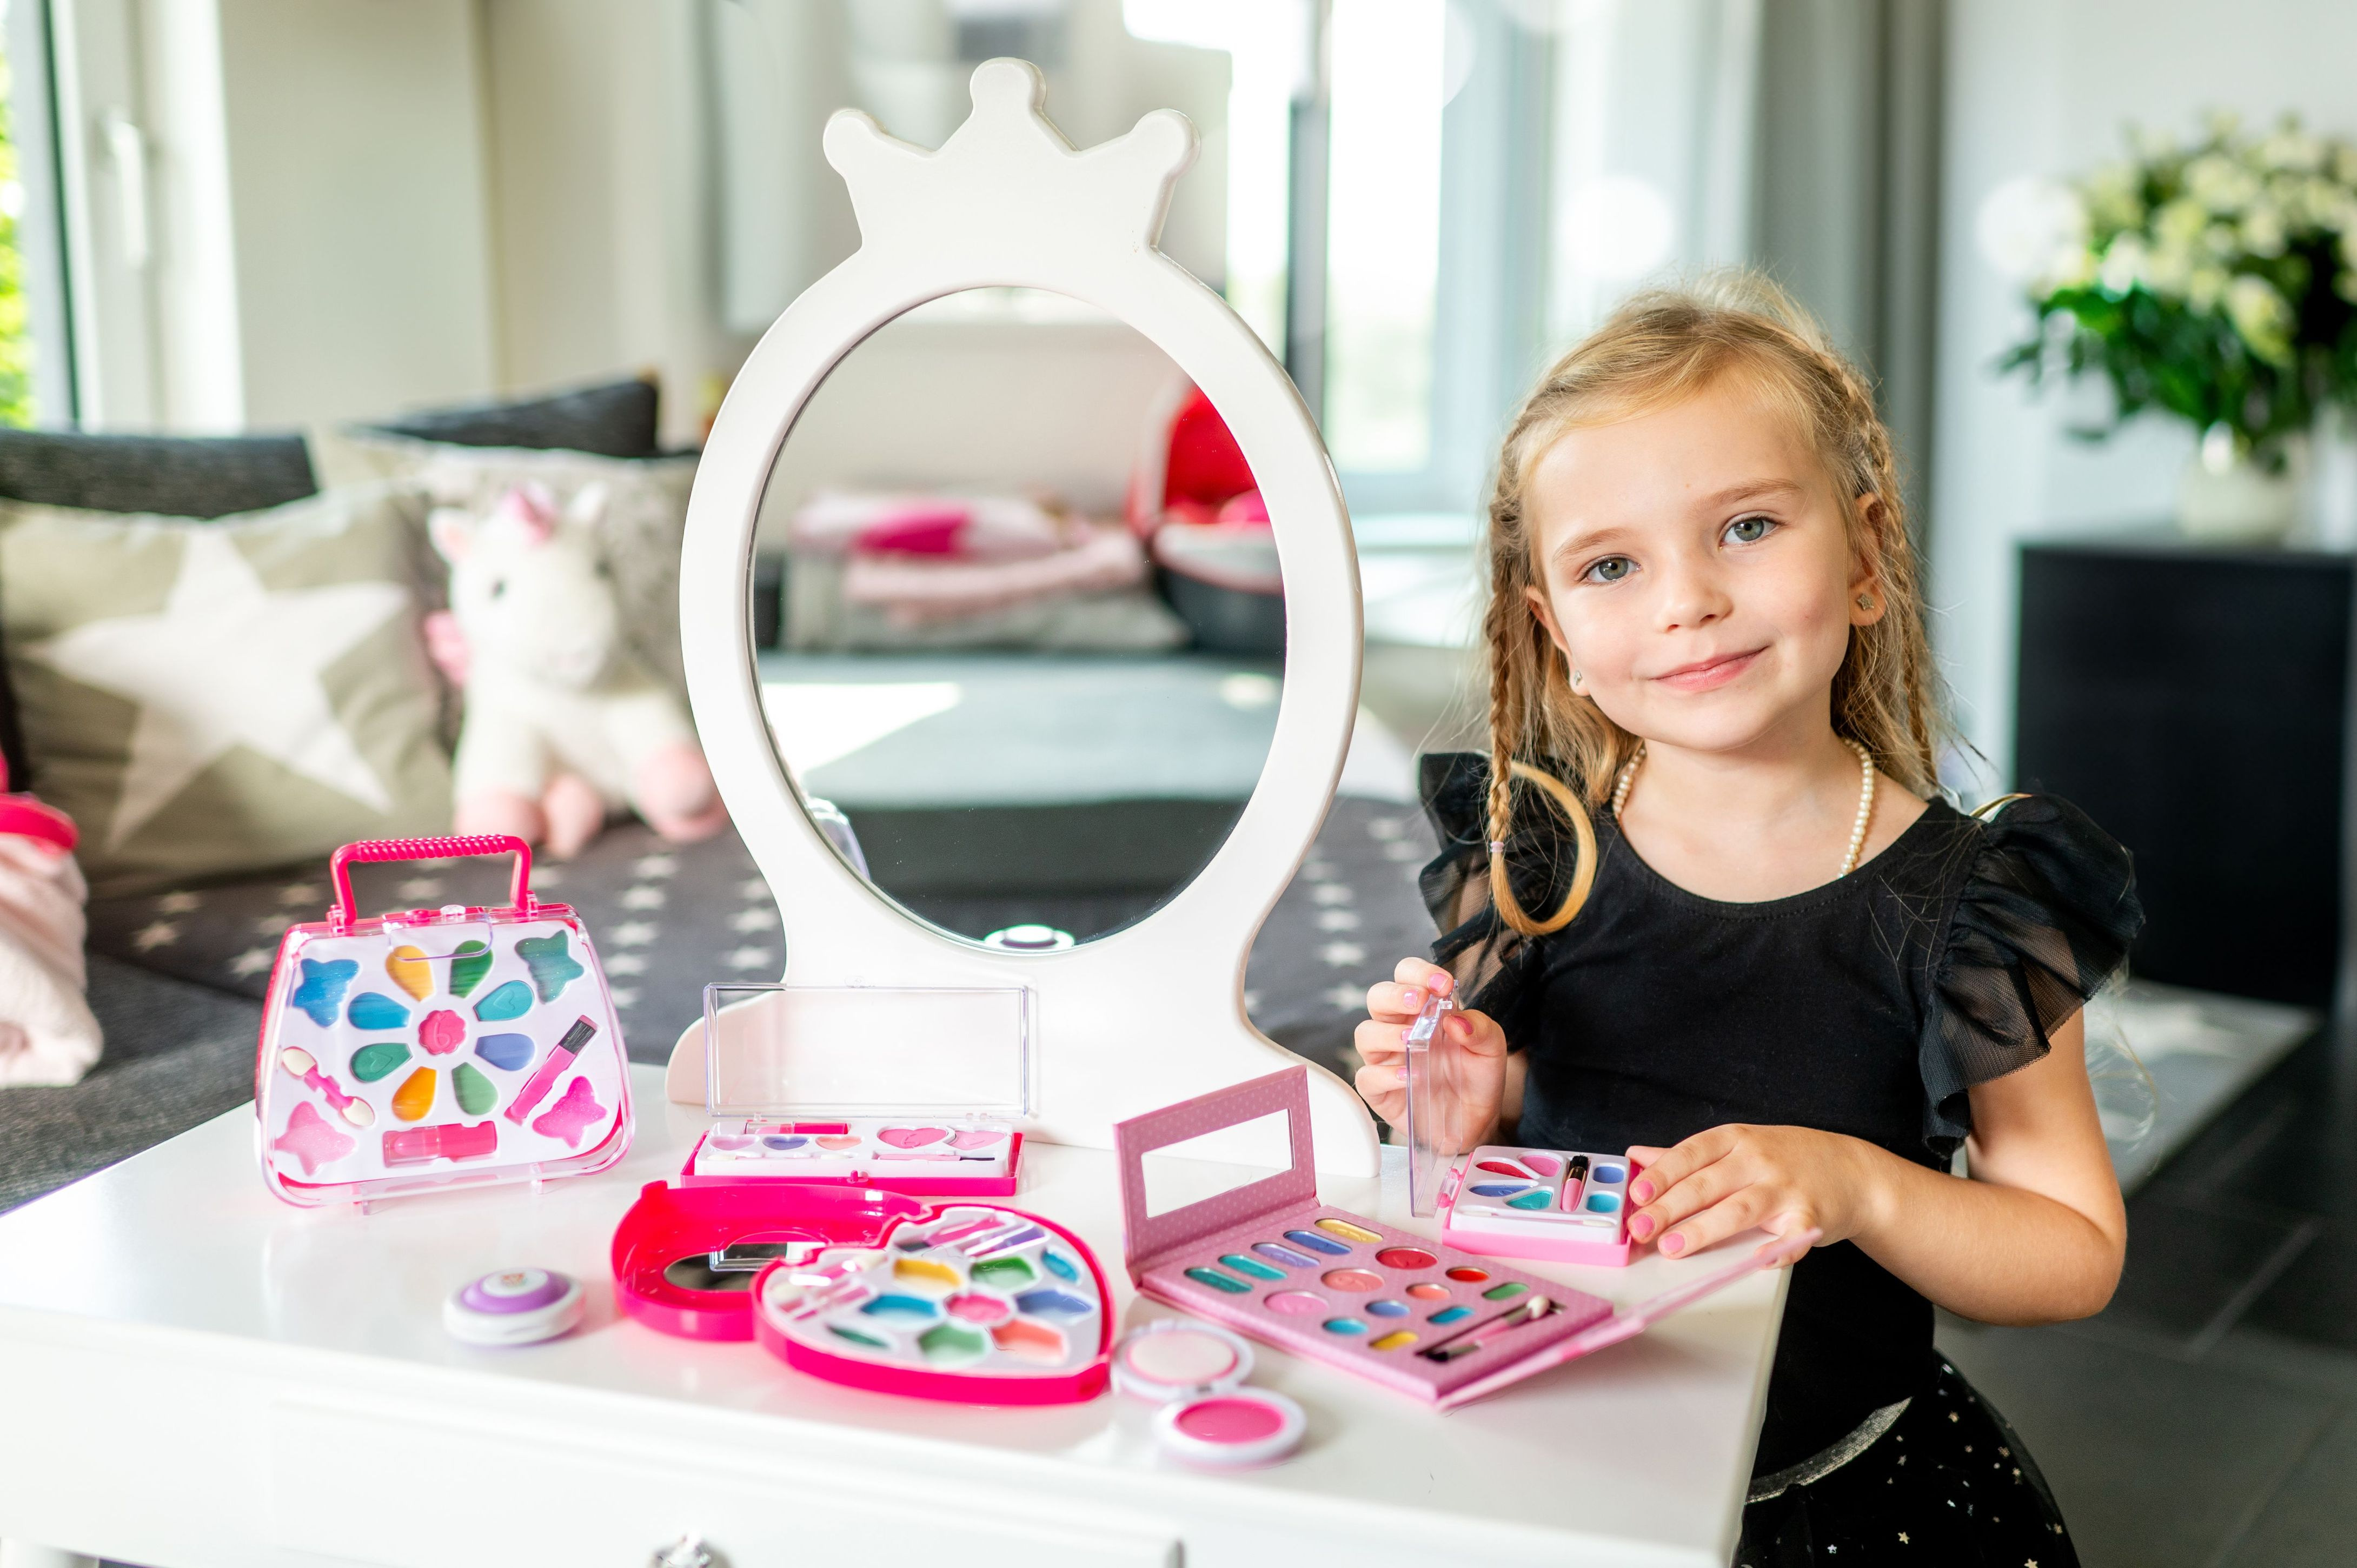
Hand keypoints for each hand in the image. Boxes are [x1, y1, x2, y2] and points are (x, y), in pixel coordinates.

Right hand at [1352, 958, 1506, 1151]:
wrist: (1476, 1121)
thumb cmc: (1476, 1077)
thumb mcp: (1491, 1049)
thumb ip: (1481, 1028)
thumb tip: (1455, 1020)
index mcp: (1422, 1009)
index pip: (1407, 975)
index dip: (1419, 973)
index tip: (1442, 984)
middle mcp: (1398, 1028)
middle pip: (1377, 997)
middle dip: (1395, 994)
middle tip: (1419, 1002)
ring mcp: (1386, 1058)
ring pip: (1364, 1033)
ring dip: (1386, 1033)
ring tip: (1412, 1041)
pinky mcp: (1379, 1090)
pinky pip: (1367, 1077)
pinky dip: (1385, 1075)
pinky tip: (1409, 1077)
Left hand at [1624, 1124, 1885, 1260]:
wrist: (1851, 1170)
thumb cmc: (1784, 1159)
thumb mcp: (1736, 1146)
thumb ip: (1686, 1157)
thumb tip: (1637, 1157)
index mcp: (1735, 1140)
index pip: (1690, 1154)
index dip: (1662, 1174)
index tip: (1637, 1193)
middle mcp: (1758, 1160)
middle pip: (1708, 1184)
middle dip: (1670, 1207)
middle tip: (1641, 1228)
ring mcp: (1785, 1188)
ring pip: (1740, 1210)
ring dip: (1704, 1229)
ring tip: (1673, 1247)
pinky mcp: (1810, 1217)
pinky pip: (1792, 1237)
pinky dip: (1777, 1251)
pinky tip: (1755, 1262)